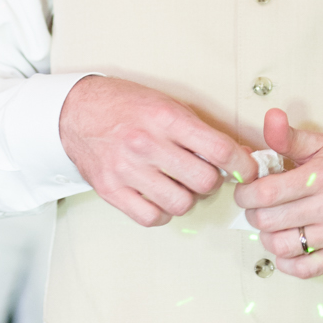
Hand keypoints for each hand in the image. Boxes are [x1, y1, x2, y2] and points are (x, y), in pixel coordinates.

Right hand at [59, 76, 256, 228]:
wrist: (76, 111)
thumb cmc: (125, 105)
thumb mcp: (166, 104)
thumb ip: (200, 131)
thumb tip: (240, 155)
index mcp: (165, 118)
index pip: (219, 150)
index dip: (242, 165)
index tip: (247, 169)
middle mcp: (146, 144)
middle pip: (204, 181)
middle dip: (212, 180)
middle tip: (203, 173)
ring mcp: (127, 170)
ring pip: (181, 204)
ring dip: (187, 197)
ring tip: (178, 184)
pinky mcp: (111, 190)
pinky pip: (152, 217)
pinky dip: (162, 212)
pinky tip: (159, 197)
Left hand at [233, 108, 322, 278]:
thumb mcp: (321, 144)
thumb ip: (289, 136)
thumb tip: (270, 118)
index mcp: (321, 177)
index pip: (266, 193)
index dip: (245, 194)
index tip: (246, 191)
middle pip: (268, 221)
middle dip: (254, 213)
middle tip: (259, 206)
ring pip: (281, 247)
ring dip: (268, 237)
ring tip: (274, 224)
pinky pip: (305, 269)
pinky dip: (288, 262)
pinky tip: (287, 247)